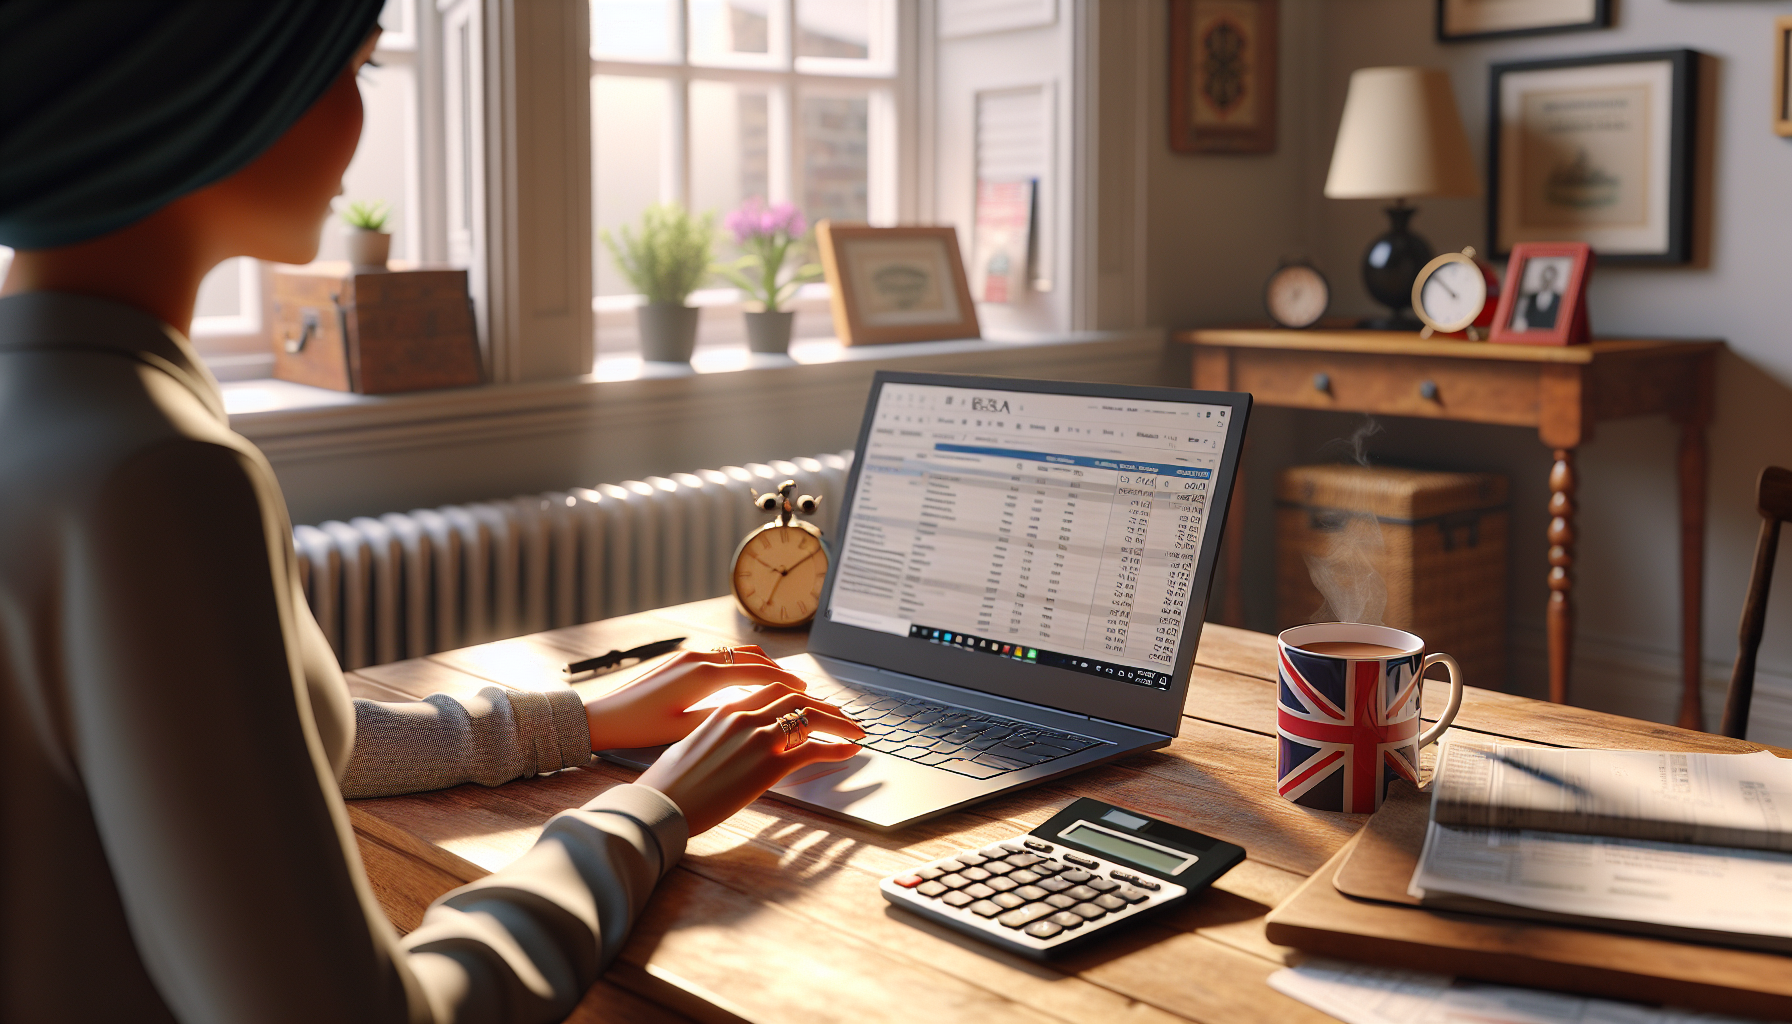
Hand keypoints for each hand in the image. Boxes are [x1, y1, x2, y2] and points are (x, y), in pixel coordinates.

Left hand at [581, 644, 806, 751]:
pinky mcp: (680, 660)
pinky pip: (722, 656)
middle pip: (753, 659)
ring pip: (737, 654)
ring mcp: (689, 656)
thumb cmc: (642, 727)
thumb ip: (729, 714)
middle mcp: (700, 658)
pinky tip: (745, 680)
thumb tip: (764, 709)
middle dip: (780, 672)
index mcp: (705, 675)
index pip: (759, 673)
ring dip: (761, 665)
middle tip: (801, 687)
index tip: (807, 691)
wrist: (605, 716)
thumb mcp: (690, 727)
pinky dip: (741, 665)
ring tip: (778, 681)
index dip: (787, 683)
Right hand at [639, 684, 865, 833]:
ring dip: (839, 722)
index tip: (812, 701)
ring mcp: (758, 738)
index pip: (773, 691)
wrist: (661, 803)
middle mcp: (745, 716)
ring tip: (855, 729)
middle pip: (797, 698)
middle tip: (842, 714)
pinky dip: (836, 748)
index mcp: (725, 709)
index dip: (799, 694)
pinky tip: (849, 751)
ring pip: (811, 717)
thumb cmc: (670, 783)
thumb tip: (729, 744)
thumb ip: (717, 736)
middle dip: (824, 704)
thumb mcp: (692, 745)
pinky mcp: (768, 764)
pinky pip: (813, 749)